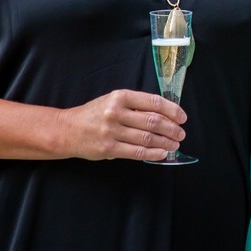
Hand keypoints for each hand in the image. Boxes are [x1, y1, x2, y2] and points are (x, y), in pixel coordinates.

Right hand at [60, 89, 186, 161]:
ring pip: (147, 138)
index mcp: (120, 96)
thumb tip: (165, 114)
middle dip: (172, 128)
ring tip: (175, 144)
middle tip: (181, 133)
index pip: (153, 102)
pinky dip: (153, 153)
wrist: (68, 130)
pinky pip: (137, 152)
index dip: (172, 110)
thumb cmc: (94, 114)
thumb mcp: (113, 101)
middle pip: (153, 121)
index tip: (182, 117)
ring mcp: (112, 131)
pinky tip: (163, 153)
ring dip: (166, 142)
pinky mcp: (109, 149)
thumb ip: (136, 105)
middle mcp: (116, 112)